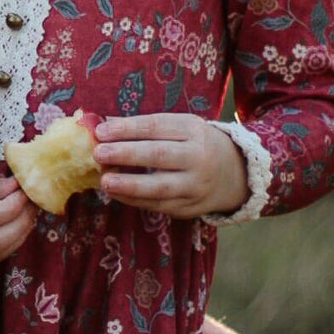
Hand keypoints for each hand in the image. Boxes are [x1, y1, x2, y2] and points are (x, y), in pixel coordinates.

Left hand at [94, 112, 249, 218]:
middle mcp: (198, 157)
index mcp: (193, 130)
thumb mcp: (179, 127)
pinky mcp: (189, 206)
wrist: (234, 173)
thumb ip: (144, 128)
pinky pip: (158, 205)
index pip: (157, 127)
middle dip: (126, 154)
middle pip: (159, 155)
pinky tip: (115, 193)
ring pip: (160, 186)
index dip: (127, 128)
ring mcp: (195, 184)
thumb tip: (101, 126)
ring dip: (129, 184)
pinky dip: (134, 200)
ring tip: (104, 181)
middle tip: (98, 153)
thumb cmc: (194, 145)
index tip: (101, 130)